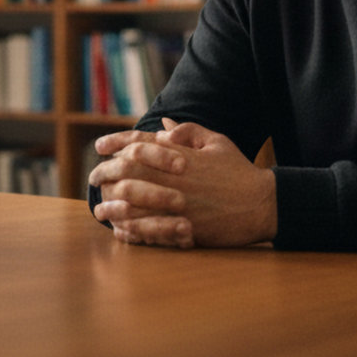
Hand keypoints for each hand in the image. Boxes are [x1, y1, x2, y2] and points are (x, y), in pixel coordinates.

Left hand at [90, 119, 275, 248]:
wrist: (263, 204)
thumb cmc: (240, 172)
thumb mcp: (217, 143)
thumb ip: (189, 132)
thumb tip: (164, 126)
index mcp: (181, 155)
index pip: (140, 143)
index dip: (116, 142)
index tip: (99, 145)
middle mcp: (176, 178)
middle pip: (129, 172)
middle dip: (105, 173)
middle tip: (92, 178)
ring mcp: (179, 204)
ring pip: (134, 203)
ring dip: (112, 205)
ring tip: (99, 209)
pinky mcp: (185, 228)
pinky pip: (150, 229)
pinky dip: (131, 229)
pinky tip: (120, 230)